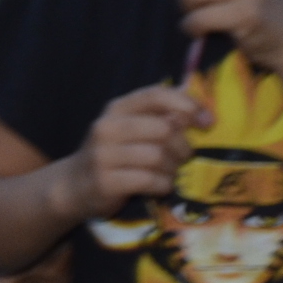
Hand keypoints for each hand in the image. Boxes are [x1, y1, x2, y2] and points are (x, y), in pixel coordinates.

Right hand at [53, 85, 206, 219]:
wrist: (75, 185)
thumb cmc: (115, 154)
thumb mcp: (131, 127)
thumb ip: (160, 115)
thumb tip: (198, 104)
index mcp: (116, 109)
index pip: (156, 95)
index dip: (187, 105)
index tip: (208, 122)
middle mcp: (106, 127)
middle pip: (164, 129)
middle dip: (182, 146)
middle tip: (182, 158)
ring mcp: (103, 155)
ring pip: (159, 157)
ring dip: (172, 169)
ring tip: (166, 173)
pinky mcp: (106, 182)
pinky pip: (151, 181)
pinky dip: (163, 186)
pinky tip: (157, 186)